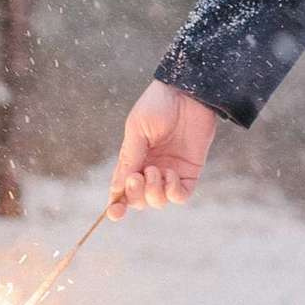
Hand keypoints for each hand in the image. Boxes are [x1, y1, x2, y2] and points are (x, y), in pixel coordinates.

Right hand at [107, 79, 217, 215]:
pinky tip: (169, 174)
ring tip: (154, 170)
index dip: (116, 204)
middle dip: (135, 194)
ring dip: (152, 191)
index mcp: (134, 159)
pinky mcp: (190, 171)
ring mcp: (170, 171)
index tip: (114, 213)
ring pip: (158, 201)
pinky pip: (179, 195)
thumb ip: (129, 158)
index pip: (122, 189)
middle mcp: (150, 168)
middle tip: (137, 176)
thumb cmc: (159, 104)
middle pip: (139, 200)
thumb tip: (117, 188)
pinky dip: (172, 191)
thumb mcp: (137, 129)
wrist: (188, 92)